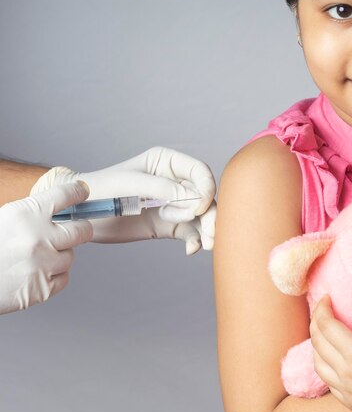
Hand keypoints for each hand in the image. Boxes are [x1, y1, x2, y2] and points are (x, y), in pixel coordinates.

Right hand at [0, 182, 92, 314]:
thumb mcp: (3, 219)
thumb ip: (29, 215)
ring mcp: (43, 264)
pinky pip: (63, 278)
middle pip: (81, 230)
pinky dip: (54, 276)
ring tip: (37, 257)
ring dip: (59, 256)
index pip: (64, 195)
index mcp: (25, 213)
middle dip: (81, 230)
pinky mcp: (43, 288)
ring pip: (70, 256)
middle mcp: (39, 237)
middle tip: (77, 230)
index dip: (76, 192)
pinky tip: (36, 273)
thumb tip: (56, 213)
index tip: (82, 191)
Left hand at [32, 147, 216, 253]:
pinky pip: (190, 232)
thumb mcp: (128, 184)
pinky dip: (195, 241)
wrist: (81, 214)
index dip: (206, 188)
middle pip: (205, 196)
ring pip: (202, 215)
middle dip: (211, 214)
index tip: (198, 207)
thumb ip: (159, 187)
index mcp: (167, 163)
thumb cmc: (100, 189)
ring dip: (208, 230)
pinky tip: (191, 249)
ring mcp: (174, 204)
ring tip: (207, 244)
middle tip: (211, 232)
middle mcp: (175, 182)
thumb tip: (189, 197)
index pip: (199, 172)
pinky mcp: (168, 224)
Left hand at [310, 291, 351, 411]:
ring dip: (316, 344)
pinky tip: (331, 359)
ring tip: (323, 331)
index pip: (327, 326)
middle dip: (316, 322)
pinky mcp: (351, 404)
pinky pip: (327, 382)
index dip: (322, 308)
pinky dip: (323, 365)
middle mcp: (346, 374)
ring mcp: (347, 391)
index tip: (326, 297)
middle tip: (323, 309)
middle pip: (317, 343)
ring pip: (318, 364)